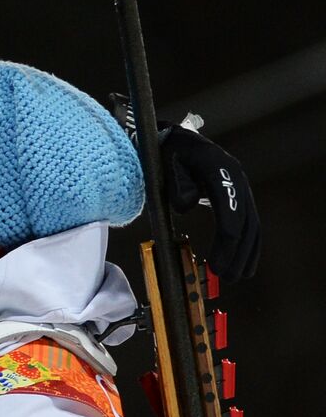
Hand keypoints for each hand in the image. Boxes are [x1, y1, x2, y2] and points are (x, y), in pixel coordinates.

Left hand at [160, 125, 260, 281]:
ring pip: (251, 224)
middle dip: (237, 252)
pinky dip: (248, 244)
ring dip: (246, 253)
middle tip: (226, 276)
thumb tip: (186, 206)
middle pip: (245, 221)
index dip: (226, 240)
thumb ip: (174, 184)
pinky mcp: (237, 195)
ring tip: (236, 276)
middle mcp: (236, 178)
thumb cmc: (165, 152)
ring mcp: (239, 187)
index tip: (217, 262)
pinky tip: (243, 263)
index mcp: (218, 168)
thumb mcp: (164, 163)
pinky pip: (248, 222)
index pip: (229, 210)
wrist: (174, 140)